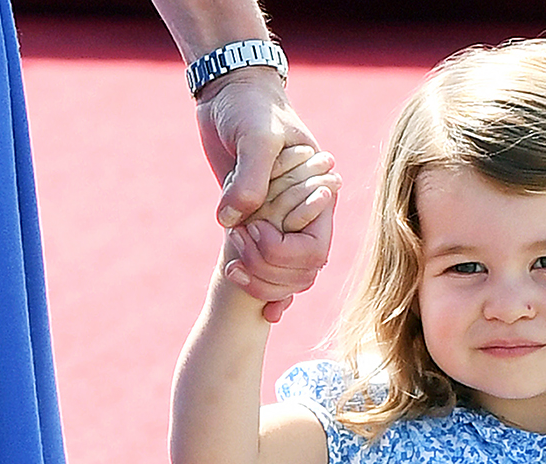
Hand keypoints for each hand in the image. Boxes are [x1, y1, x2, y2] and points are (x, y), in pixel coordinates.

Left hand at [196, 68, 330, 316]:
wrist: (228, 93)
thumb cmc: (251, 107)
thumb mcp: (256, 137)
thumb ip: (249, 180)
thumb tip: (231, 222)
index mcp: (317, 197)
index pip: (314, 251)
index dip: (286, 255)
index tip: (254, 230)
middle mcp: (303, 216)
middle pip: (301, 272)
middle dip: (267, 269)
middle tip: (236, 244)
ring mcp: (280, 223)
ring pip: (285, 278)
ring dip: (260, 282)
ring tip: (232, 268)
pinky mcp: (257, 224)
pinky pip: (266, 269)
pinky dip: (258, 285)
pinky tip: (244, 288)